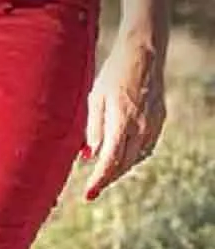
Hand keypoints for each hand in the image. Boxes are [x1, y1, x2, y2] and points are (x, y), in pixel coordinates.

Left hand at [82, 29, 165, 201]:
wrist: (143, 53)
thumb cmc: (113, 74)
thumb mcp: (94, 100)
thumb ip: (93, 129)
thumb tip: (90, 156)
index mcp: (121, 122)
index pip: (110, 161)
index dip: (99, 181)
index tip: (88, 195)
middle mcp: (141, 126)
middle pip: (124, 164)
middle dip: (107, 179)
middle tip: (92, 190)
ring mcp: (153, 123)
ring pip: (137, 158)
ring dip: (120, 169)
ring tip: (104, 175)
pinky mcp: (159, 119)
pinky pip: (146, 147)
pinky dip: (133, 157)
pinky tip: (122, 158)